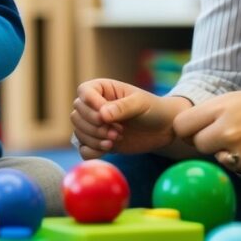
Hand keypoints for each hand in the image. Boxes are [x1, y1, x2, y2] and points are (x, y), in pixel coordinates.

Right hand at [71, 79, 192, 158]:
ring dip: (95, 138)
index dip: (91, 104)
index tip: (107, 116)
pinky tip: (108, 149)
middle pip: (77, 114)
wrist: (163, 129)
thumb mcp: (140, 103)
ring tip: (116, 139)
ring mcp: (95, 124)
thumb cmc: (153, 109)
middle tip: (117, 132)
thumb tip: (102, 114)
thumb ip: (122, 107)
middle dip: (95, 126)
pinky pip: (83, 148)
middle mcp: (94, 106)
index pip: (84, 92)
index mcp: (102, 89)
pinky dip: (91, 151)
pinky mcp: (98, 141)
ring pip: (78, 131)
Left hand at [173, 88, 240, 172]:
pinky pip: (232, 167)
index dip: (186, 129)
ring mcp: (240, 148)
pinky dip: (238, 161)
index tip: (195, 129)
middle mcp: (227, 126)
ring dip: (223, 152)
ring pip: (214, 156)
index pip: (181, 125)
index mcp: (220, 106)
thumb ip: (207, 113)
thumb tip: (181, 129)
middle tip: (222, 134)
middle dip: (204, 141)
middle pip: (195, 143)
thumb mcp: (233, 99)